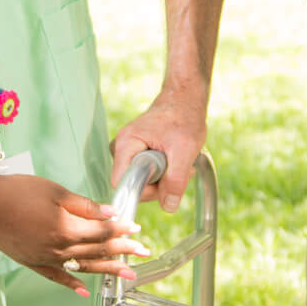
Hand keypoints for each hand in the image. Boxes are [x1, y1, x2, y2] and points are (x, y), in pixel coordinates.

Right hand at [0, 174, 147, 291]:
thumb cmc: (18, 192)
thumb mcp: (55, 191)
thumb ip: (84, 206)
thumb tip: (110, 214)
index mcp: (67, 229)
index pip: (102, 232)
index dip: (121, 230)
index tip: (136, 229)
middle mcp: (59, 248)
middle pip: (97, 251)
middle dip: (122, 251)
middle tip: (142, 252)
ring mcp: (45, 258)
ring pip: (82, 267)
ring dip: (106, 270)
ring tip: (126, 275)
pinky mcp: (32, 262)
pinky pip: (56, 277)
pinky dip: (71, 284)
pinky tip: (84, 290)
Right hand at [112, 83, 206, 213]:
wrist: (185, 98)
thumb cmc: (183, 116)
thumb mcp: (184, 150)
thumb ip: (176, 180)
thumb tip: (168, 206)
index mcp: (126, 144)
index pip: (122, 184)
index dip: (143, 192)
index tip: (165, 187)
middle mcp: (121, 148)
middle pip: (133, 184)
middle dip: (159, 185)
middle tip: (181, 171)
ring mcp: (128, 151)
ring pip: (143, 181)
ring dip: (164, 178)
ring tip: (181, 162)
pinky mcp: (137, 153)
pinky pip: (147, 173)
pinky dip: (164, 172)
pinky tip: (175, 160)